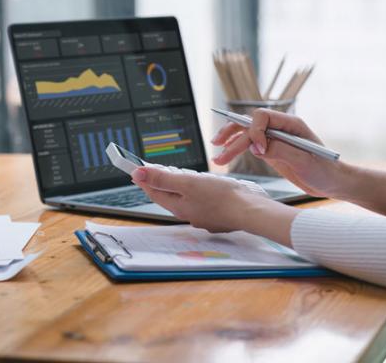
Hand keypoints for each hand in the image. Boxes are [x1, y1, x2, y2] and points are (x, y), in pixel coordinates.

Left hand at [131, 166, 297, 244]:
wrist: (249, 211)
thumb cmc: (221, 197)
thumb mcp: (188, 183)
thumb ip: (163, 179)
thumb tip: (138, 174)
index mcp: (178, 206)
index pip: (154, 192)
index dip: (144, 179)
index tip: (136, 169)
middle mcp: (188, 213)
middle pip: (168, 196)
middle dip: (161, 182)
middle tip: (155, 170)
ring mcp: (202, 216)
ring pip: (185, 199)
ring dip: (179, 187)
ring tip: (178, 175)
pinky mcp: (216, 215)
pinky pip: (200, 202)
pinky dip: (197, 192)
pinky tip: (203, 187)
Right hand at [211, 109, 347, 197]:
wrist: (333, 183)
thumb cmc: (325, 170)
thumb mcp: (305, 161)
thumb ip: (281, 150)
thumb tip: (257, 146)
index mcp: (291, 124)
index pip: (263, 117)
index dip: (255, 131)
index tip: (258, 150)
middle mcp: (280, 128)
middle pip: (249, 125)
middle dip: (233, 138)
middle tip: (221, 154)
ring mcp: (274, 139)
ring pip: (245, 133)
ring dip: (230, 142)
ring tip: (217, 155)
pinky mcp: (271, 151)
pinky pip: (249, 145)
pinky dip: (235, 149)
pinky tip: (225, 155)